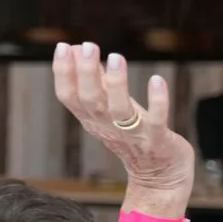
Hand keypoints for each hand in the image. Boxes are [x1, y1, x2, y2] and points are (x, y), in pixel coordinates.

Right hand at [54, 43, 193, 204]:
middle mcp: (107, 127)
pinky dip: (157, 102)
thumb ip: (95, 79)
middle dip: (87, 73)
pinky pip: (156, 121)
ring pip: (118, 111)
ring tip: (115, 57)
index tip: (63, 46)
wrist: (159, 174)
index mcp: (92, 119)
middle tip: (88, 46)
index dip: (63, 73)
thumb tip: (76, 48)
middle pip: (90, 101)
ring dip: (117, 85)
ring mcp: (132, 135)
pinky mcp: (157, 140)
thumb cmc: (133, 135)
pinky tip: (157, 80)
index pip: (69, 97)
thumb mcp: (109, 106)